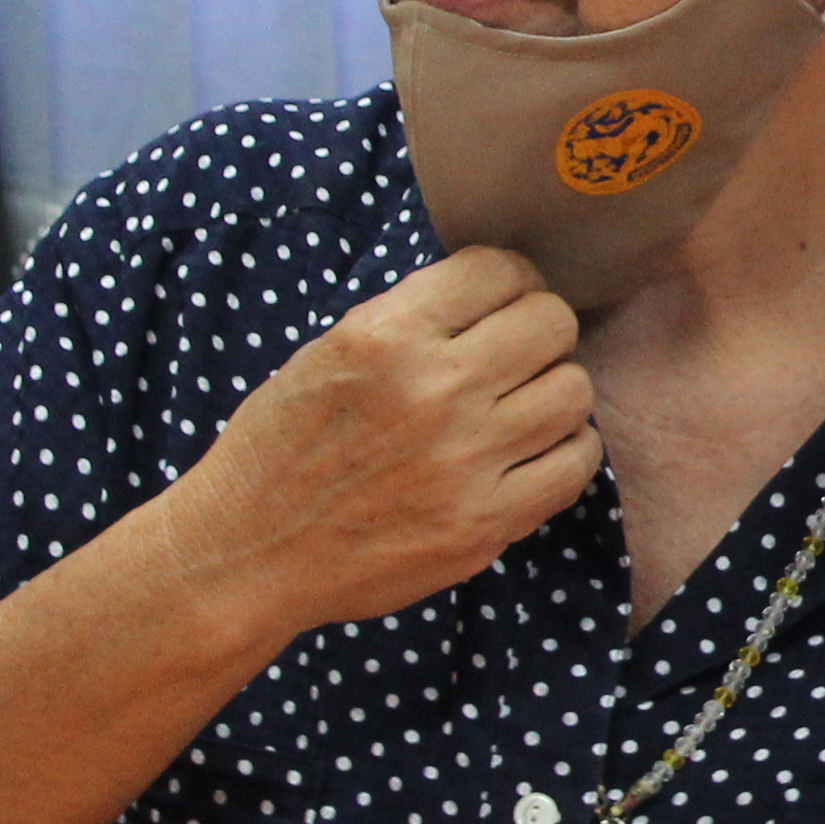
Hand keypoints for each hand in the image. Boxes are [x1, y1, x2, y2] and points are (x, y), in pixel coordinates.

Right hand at [148, 247, 599, 642]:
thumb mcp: (329, 353)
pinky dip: (565, 451)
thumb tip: (500, 293)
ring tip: (521, 409)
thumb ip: (414, 321)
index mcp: (386, 335)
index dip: (510, 282)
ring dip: (554, 393)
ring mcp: (466, 459)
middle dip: (539, 334)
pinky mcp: (487, 521)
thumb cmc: (281, 448)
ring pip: (574, 391)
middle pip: (552, 324)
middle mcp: (434, 389)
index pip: (500, 270)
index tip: (501, 304)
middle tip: (516, 358)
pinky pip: (577, 462)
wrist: (247, 553)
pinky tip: (531, 454)